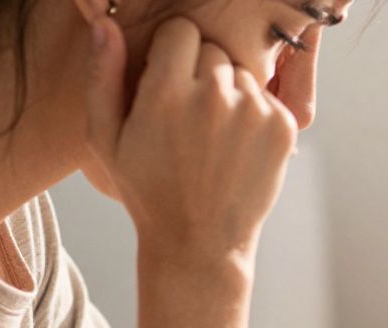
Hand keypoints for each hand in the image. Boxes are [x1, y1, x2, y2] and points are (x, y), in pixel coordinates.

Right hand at [84, 16, 296, 267]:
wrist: (199, 243)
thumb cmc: (146, 190)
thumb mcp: (106, 138)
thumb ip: (102, 75)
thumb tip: (106, 24)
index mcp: (167, 92)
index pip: (180, 30)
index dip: (170, 53)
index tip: (165, 81)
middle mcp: (215, 96)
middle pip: (212, 48)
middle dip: (199, 71)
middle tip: (187, 116)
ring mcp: (255, 111)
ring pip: (241, 72)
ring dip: (228, 92)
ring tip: (211, 136)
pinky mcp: (284, 128)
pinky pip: (267, 97)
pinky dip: (254, 114)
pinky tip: (235, 148)